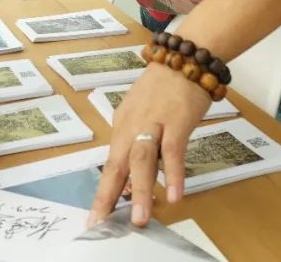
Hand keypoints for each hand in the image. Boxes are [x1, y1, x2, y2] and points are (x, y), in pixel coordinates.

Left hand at [89, 62, 210, 226]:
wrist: (184, 57)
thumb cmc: (165, 86)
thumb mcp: (143, 111)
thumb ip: (138, 139)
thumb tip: (135, 174)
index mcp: (123, 125)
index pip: (111, 163)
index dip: (104, 191)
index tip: (95, 217)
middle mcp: (132, 126)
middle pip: (117, 165)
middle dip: (108, 197)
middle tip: (101, 225)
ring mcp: (154, 124)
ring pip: (142, 161)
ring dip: (140, 191)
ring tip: (140, 219)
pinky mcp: (176, 122)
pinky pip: (173, 151)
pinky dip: (173, 174)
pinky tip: (175, 195)